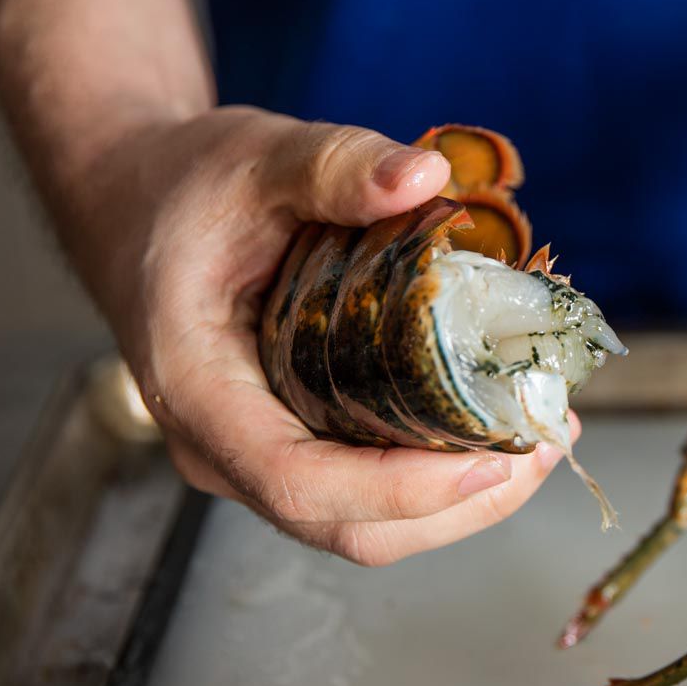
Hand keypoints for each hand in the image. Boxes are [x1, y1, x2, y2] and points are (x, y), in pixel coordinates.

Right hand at [73, 106, 568, 564]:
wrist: (141, 205)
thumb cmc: (188, 187)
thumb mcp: (257, 157)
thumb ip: (335, 164)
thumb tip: (429, 175)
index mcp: (198, 388)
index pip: (297, 483)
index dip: (400, 490)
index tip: (491, 462)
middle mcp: (223, 447)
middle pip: (349, 527)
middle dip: (459, 504)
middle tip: (545, 447)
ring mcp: (257, 459)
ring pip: (367, 527)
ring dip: (462, 502)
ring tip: (542, 442)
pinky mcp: (295, 449)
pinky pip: (370, 494)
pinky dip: (441, 477)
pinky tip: (499, 430)